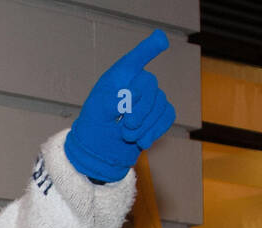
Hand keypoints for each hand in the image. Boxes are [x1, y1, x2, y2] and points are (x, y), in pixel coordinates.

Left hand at [64, 29, 175, 182]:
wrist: (100, 152)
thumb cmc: (93, 127)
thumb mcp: (95, 113)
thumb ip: (110, 101)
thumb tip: (133, 95)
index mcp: (118, 77)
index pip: (135, 59)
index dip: (149, 48)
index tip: (161, 39)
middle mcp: (136, 84)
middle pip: (150, 85)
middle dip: (141, 109)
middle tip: (126, 128)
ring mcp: (149, 100)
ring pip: (160, 103)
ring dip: (146, 124)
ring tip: (128, 137)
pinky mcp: (157, 116)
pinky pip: (168, 115)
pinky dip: (157, 129)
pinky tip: (143, 142)